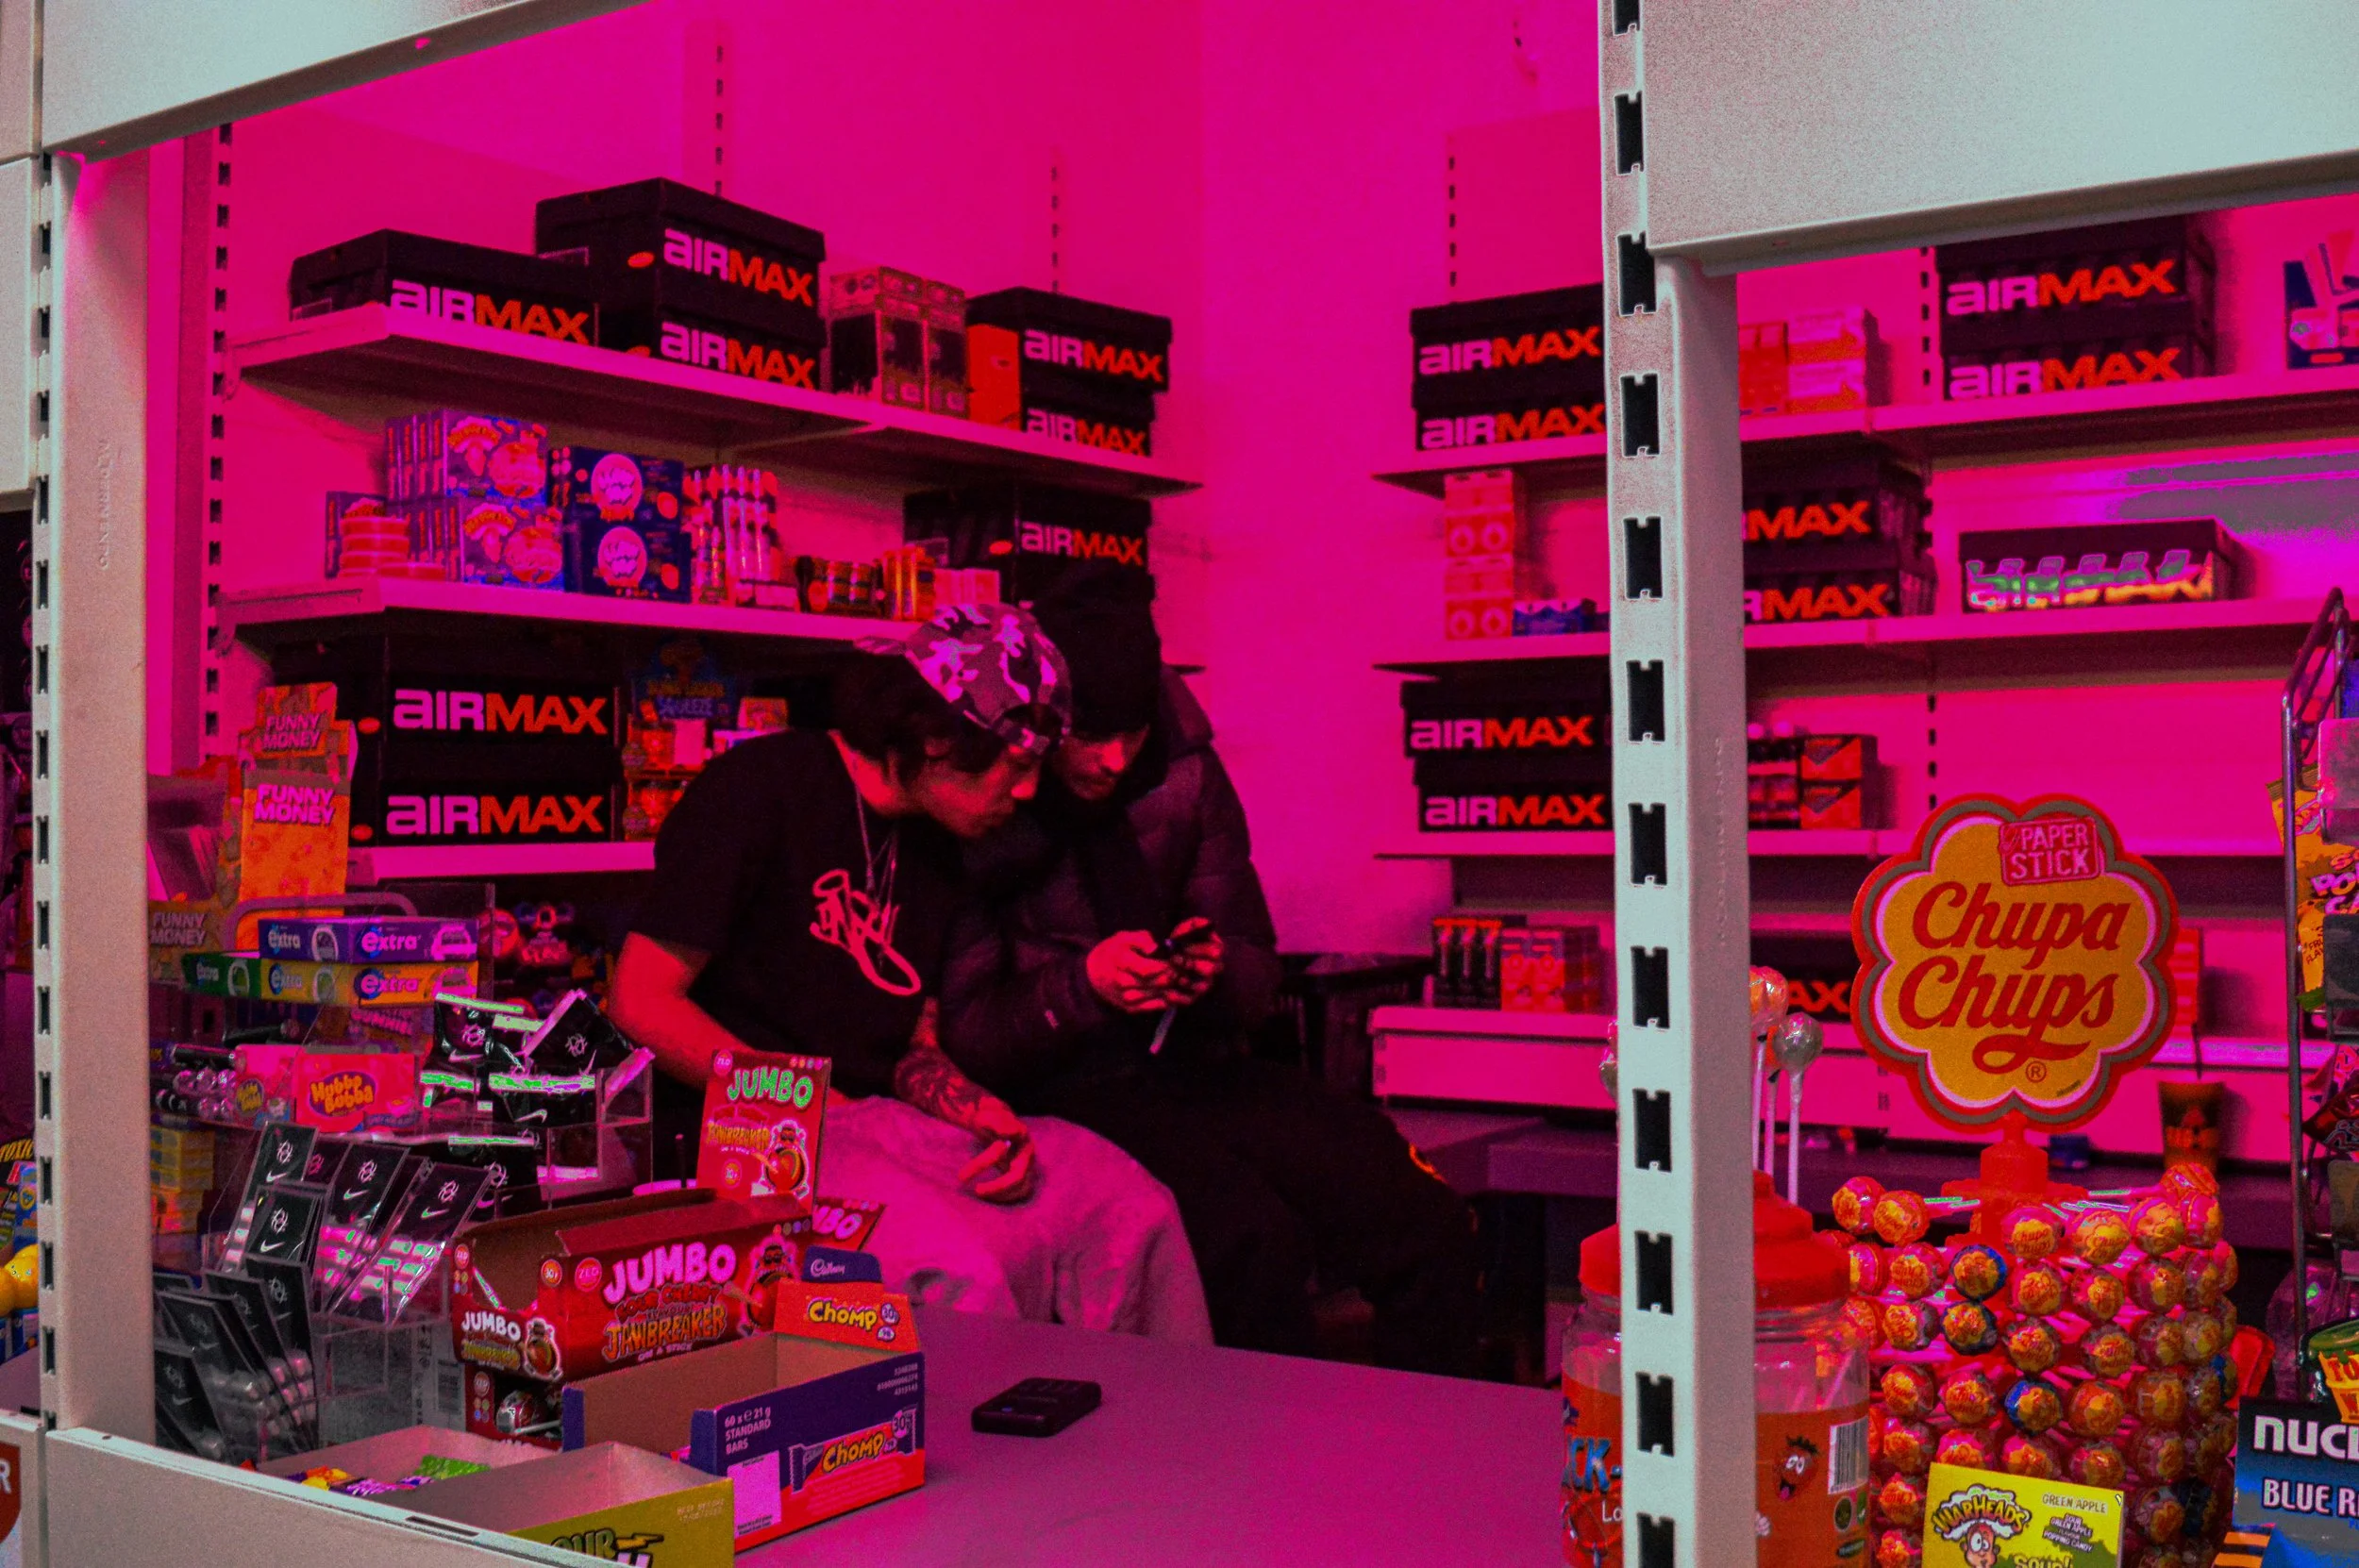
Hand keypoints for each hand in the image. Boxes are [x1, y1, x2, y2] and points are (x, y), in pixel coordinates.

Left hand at [891, 1027, 1039, 1203]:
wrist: (944, 1089)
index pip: (1011, 1134)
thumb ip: (929, 1032)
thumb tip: (925, 1003)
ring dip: (1007, 1189)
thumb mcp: (932, 1059)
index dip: (993, 1152)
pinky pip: (1016, 1182)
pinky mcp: (1003, 1159)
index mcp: (994, 1111)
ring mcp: (1008, 1145)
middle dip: (1005, 1179)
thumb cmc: (937, 1080)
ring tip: (977, 1193)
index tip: (966, 1168)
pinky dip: (1005, 1193)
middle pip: (1025, 1160)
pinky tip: (981, 1195)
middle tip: (971, 1186)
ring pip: (1024, 1175)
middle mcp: (1008, 1129)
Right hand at [1087, 931, 1178, 1012]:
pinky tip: (1174, 990)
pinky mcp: (1130, 1009)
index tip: (1177, 959)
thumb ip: (1141, 939)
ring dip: (1173, 988)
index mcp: (1120, 961)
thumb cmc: (1113, 952)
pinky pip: (1154, 1006)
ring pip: (1157, 995)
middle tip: (1183, 969)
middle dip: (1173, 975)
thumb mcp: (1123, 938)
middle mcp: (1122, 982)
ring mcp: (1126, 998)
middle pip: (1156, 982)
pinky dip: (1167, 999)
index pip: (1149, 968)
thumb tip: (1156, 947)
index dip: (1166, 965)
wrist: (1094, 974)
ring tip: (1181, 978)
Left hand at [1153, 922, 1223, 1005]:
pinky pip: (1188, 1001)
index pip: (1217, 951)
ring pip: (1201, 987)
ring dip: (1185, 981)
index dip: (1200, 949)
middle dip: (1192, 964)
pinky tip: (1166, 992)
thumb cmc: (1180, 942)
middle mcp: (1214, 969)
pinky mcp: (1192, 998)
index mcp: (1216, 951)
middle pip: (1211, 970)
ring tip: (1171, 974)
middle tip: (1175, 959)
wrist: (1168, 958)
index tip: (1184, 946)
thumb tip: (1205, 923)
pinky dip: (1177, 997)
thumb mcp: (1186, 929)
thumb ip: (1195, 924)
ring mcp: (1205, 984)